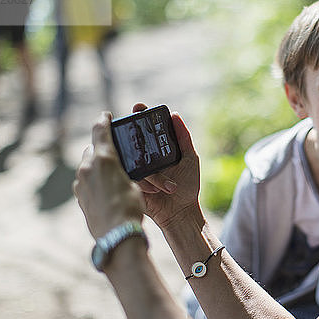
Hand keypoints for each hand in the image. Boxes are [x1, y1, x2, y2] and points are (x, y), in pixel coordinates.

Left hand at [73, 112, 144, 238]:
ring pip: (87, 166)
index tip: (106, 115)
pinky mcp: (80, 198)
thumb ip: (123, 171)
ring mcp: (80, 184)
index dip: (104, 120)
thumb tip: (113, 170)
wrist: (117, 236)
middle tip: (113, 147)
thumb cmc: (131, 208)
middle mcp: (87, 168)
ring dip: (96, 164)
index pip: (100, 131)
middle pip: (92, 149)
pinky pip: (85, 181)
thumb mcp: (135, 184)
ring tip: (112, 169)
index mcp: (103, 159)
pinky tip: (105, 186)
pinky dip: (93, 178)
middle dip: (100, 146)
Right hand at [130, 103, 200, 228]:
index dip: (139, 115)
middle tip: (131, 123)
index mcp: (156, 149)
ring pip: (129, 157)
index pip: (145, 128)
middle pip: (130, 138)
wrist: (181, 212)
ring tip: (163, 182)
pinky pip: (128, 176)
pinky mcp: (130, 184)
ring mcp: (135, 170)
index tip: (139, 107)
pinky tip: (155, 188)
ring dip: (146, 167)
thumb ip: (183, 138)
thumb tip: (175, 115)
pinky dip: (143, 181)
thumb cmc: (187, 186)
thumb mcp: (190, 158)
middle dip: (129, 130)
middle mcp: (143, 157)